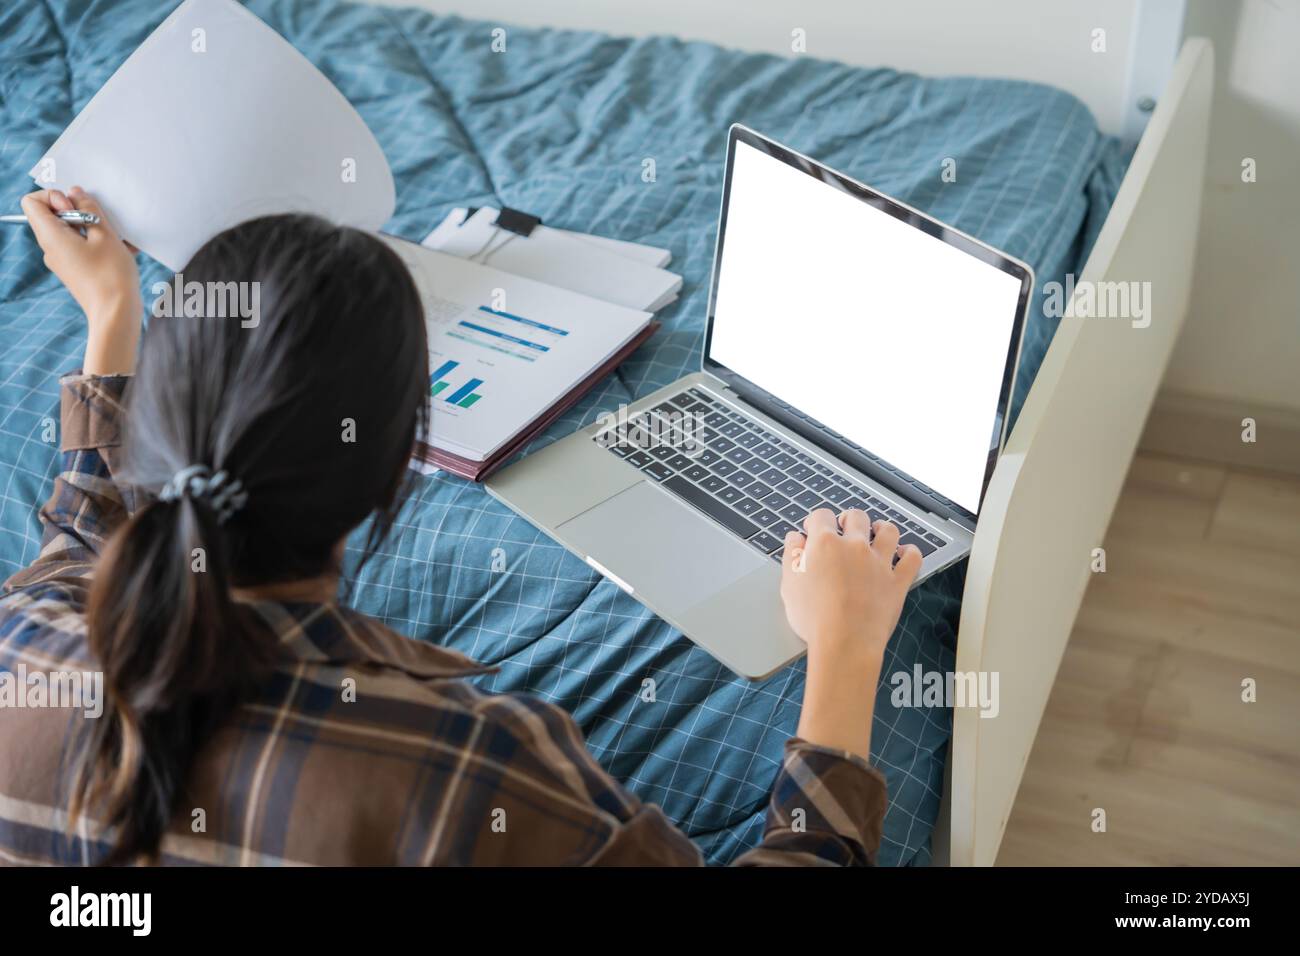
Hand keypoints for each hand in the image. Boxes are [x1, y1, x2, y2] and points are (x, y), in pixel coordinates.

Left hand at [21, 187, 141, 374]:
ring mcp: (63, 260)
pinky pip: (83, 247)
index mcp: (50, 236)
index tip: (77, 207)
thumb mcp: (104, 234)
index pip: (32, 201)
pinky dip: (100, 243)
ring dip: (94, 228)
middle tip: (101, 221)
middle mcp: (51, 247)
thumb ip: (89, 209)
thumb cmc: (110, 275)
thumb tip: (76, 194)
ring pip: (72, 231)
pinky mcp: (76, 270)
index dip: (54, 196)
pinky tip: (124, 249)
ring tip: (118, 237)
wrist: (117, 314)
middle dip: (79, 211)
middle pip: (54, 215)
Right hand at [780, 508, 921, 757]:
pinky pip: (912, 558)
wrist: (844, 643)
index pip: (821, 516)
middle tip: (844, 528)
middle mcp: (855, 546)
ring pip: (888, 531)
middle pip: (856, 517)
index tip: (813, 530)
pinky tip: (903, 553)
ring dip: (882, 528)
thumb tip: (795, 539)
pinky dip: (910, 552)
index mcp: (825, 544)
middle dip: (848, 519)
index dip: (816, 521)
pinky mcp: (897, 581)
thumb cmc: (813, 618)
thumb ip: (791, 556)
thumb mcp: (789, 585)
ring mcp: (880, 562)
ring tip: (877, 532)